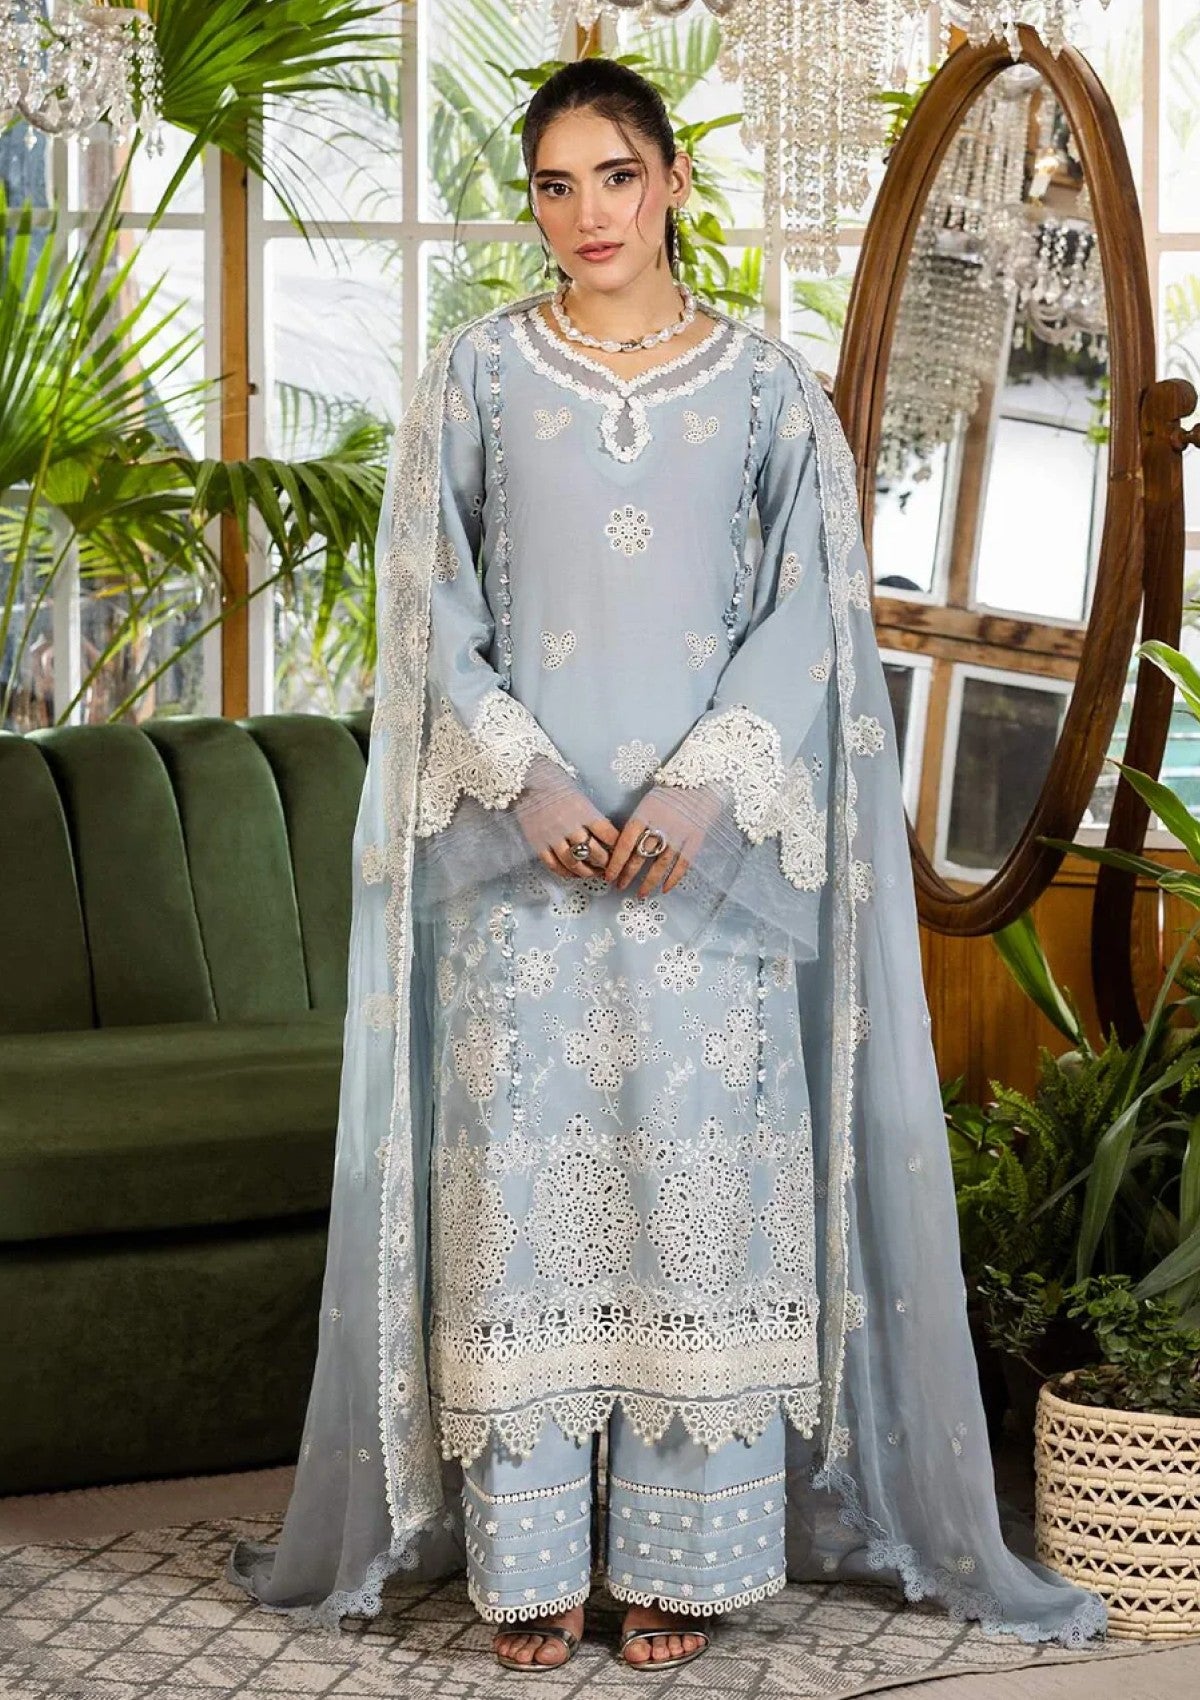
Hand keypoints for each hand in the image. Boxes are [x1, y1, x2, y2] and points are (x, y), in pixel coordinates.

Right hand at [512, 758, 618, 880]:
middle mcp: (569, 826)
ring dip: (587, 872)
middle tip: (609, 866)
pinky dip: (565, 873)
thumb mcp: (579, 796)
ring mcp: (552, 836)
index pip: (608, 834)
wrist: (526, 781)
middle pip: (594, 852)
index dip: (617, 846)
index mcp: (583, 811)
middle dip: (605, 863)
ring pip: (574, 863)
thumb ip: (591, 816)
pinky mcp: (538, 843)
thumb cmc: (555, 784)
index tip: (621, 850)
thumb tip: (606, 836)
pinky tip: (572, 873)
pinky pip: (553, 864)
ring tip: (593, 873)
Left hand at [605, 784, 722, 898]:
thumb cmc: (669, 792)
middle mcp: (659, 826)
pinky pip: (682, 864)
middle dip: (628, 874)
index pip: (624, 844)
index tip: (609, 876)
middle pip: (639, 857)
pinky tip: (665, 889)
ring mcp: (678, 835)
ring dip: (649, 882)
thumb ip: (637, 824)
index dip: (616, 863)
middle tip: (620, 887)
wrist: (700, 781)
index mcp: (643, 815)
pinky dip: (673, 879)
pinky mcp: (694, 840)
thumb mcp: (647, 803)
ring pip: (660, 865)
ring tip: (641, 894)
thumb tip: (623, 849)